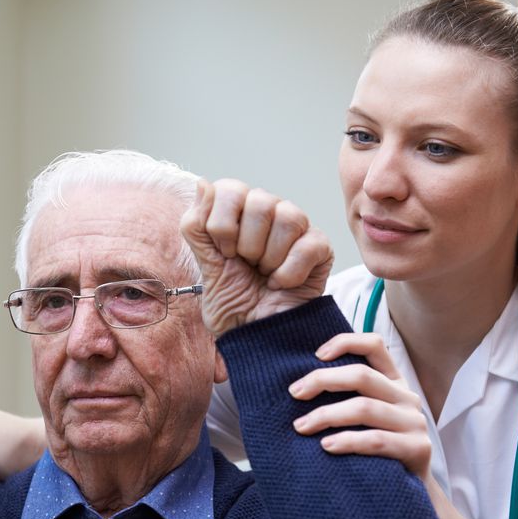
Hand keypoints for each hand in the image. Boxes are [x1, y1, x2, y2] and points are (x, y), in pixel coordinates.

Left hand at [180, 179, 332, 336]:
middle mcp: (268, 211)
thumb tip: (202, 182)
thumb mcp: (204, 265)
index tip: (224, 253)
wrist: (257, 336)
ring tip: (265, 274)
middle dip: (246, 244)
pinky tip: (281, 284)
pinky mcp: (321, 247)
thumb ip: (196, 225)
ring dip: (269, 258)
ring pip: (288, 217)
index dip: (223, 224)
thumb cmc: (232, 301)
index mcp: (237, 211)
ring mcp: (297, 228)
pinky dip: (289, 273)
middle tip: (247, 266)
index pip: (230, 188)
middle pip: (260, 201)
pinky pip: (307, 245)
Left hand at [289, 332, 430, 479]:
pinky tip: (326, 446)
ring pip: (365, 408)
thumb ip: (347, 397)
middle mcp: (407, 397)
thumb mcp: (366, 418)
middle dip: (322, 381)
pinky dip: (348, 441)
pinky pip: (376, 440)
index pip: (374, 346)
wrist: (410, 492)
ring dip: (327, 415)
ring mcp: (414, 422)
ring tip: (301, 426)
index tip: (316, 355)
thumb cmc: (376, 451)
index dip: (345, 342)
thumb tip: (299, 385)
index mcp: (394, 382)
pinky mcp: (417, 448)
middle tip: (294, 393)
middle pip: (362, 375)